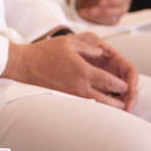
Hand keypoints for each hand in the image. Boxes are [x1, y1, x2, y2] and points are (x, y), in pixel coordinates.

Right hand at [1, 32, 137, 110]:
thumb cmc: (45, 52)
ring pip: (97, 106)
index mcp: (84, 71)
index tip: (125, 85)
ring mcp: (73, 95)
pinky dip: (95, 107)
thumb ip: (89, 47)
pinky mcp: (66, 99)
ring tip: (115, 106)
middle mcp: (80, 86)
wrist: (25, 65)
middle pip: (107, 100)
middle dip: (119, 102)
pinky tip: (97, 104)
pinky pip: (85, 106)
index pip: (110, 82)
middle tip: (125, 100)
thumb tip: (102, 52)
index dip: (121, 85)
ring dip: (108, 107)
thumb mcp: (69, 42)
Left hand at [76, 0, 133, 24]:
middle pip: (118, 11)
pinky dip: (93, 20)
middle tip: (91, 10)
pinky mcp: (107, 20)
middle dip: (104, 11)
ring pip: (111, 19)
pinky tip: (82, 13)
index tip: (102, 2)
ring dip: (97, 17)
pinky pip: (103, 24)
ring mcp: (115, 12)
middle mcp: (122, 2)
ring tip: (84, 11)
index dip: (113, 1)